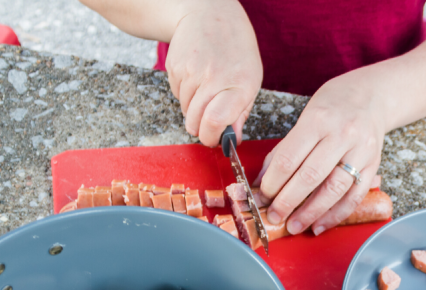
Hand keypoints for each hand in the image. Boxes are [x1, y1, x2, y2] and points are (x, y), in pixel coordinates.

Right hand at [165, 0, 262, 146]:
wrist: (209, 13)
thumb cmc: (236, 50)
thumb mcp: (251, 79)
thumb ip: (241, 112)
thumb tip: (233, 140)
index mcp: (238, 84)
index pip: (216, 121)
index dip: (212, 137)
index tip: (214, 139)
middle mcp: (213, 77)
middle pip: (195, 121)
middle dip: (200, 129)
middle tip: (208, 123)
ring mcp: (191, 71)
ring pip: (185, 110)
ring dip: (193, 109)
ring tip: (206, 90)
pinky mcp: (174, 67)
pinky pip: (176, 95)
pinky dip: (185, 94)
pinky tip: (195, 78)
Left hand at [259, 69, 385, 234]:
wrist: (372, 96)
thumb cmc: (334, 106)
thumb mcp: (305, 118)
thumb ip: (284, 150)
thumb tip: (262, 181)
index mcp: (318, 120)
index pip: (289, 158)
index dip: (272, 183)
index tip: (262, 196)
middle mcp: (342, 135)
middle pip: (310, 177)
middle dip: (288, 202)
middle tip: (274, 216)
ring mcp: (360, 152)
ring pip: (333, 190)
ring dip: (311, 213)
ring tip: (294, 226)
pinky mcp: (374, 166)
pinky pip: (354, 196)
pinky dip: (336, 215)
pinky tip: (320, 225)